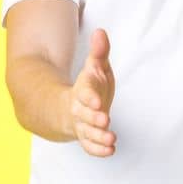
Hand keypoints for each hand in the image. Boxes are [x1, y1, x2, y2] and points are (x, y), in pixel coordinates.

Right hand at [66, 28, 115, 155]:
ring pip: (87, 133)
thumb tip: (101, 33)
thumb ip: (99, 52)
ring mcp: (82, 125)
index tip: (97, 101)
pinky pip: (89, 146)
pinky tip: (111, 150)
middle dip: (94, 118)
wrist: (71, 106)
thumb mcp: (94, 67)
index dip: (90, 97)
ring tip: (111, 139)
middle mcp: (80, 110)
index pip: (84, 93)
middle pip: (84, 115)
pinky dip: (98, 150)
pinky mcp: (86, 137)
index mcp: (82, 91)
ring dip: (98, 136)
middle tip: (106, 120)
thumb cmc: (89, 85)